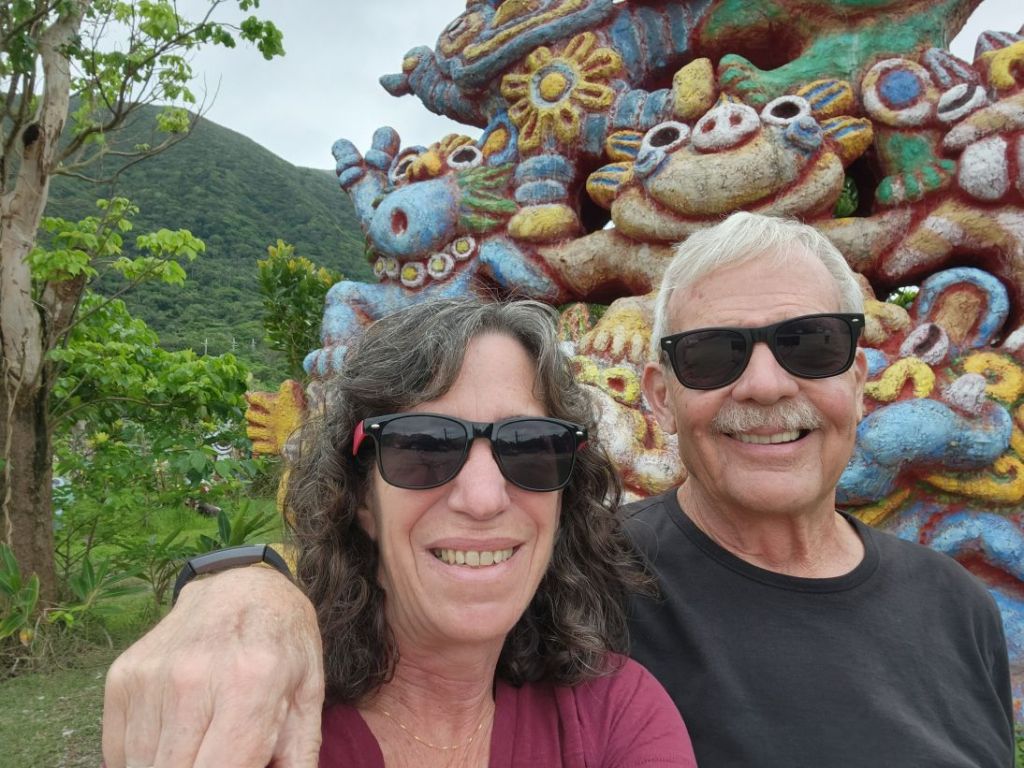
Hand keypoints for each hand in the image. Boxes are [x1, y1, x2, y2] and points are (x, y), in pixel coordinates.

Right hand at [102, 566, 323, 767]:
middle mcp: (192, 679)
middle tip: (221, 753)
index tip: (236, 766)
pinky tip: (177, 735)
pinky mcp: (121, 677)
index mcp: (250, 686)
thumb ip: (296, 760)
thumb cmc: (282, 646)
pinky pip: (119, 753)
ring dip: (172, 765)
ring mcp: (150, 677)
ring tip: (202, 744)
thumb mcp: (307, 697)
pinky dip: (145, 759)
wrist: (242, 586)